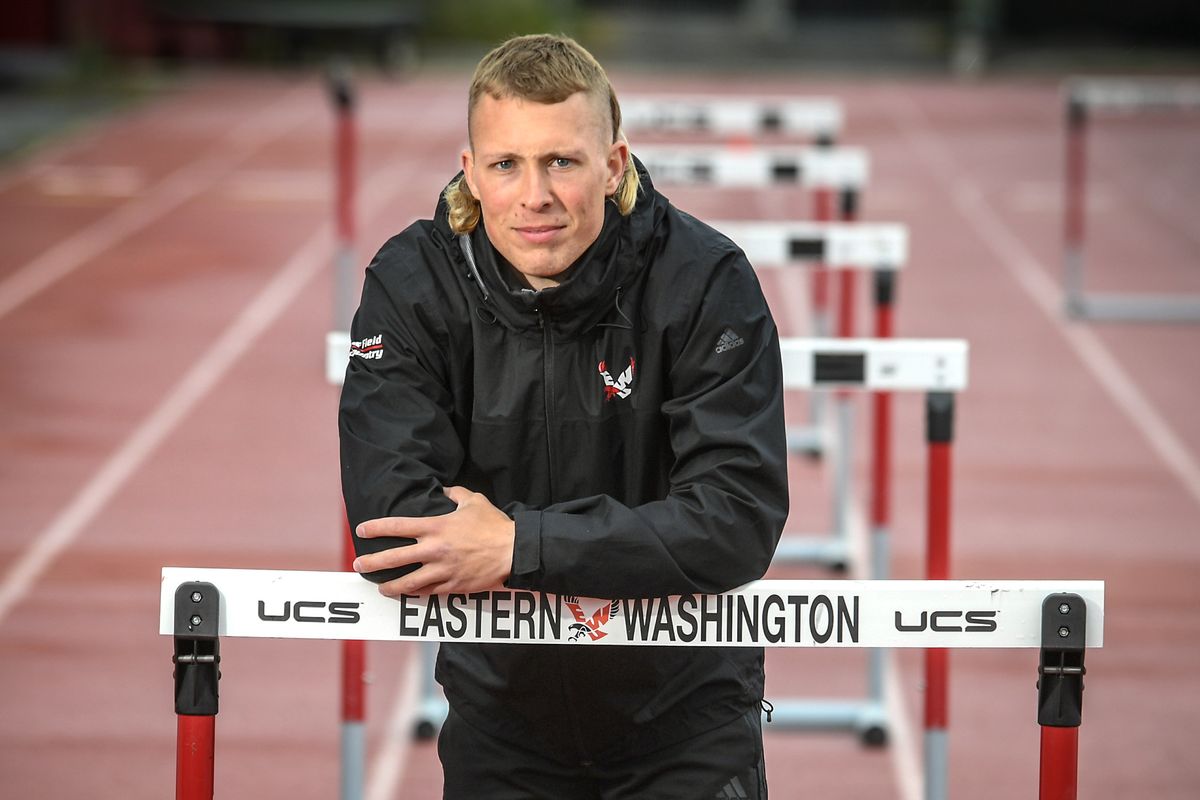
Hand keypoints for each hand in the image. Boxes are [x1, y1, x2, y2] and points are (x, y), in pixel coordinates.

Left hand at [352, 486, 514, 596]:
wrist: (514, 551)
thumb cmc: (495, 525)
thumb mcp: (475, 501)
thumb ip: (456, 494)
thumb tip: (444, 490)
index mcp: (437, 527)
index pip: (397, 526)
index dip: (376, 528)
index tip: (361, 531)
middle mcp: (435, 549)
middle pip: (395, 558)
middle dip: (372, 562)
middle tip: (358, 565)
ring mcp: (443, 570)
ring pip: (408, 582)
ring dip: (390, 586)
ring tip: (380, 587)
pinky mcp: (453, 586)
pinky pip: (428, 593)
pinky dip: (415, 594)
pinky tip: (407, 594)